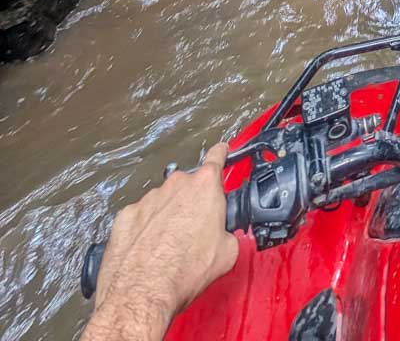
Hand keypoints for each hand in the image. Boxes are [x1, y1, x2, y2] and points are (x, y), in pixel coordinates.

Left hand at [83, 144, 238, 340]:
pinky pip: (140, 218)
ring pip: (163, 203)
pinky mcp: (125, 216)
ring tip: (168, 249)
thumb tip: (225, 237)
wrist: (142, 292)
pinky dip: (145, 230)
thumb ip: (229, 233)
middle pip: (188, 187)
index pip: (216, 157)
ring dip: (167, 219)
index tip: (221, 151)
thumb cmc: (182, 272)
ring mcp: (147, 199)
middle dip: (192, 204)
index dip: (221, 154)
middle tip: (194, 231)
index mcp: (204, 187)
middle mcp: (175, 186)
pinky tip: (148, 252)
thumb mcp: (227, 254)